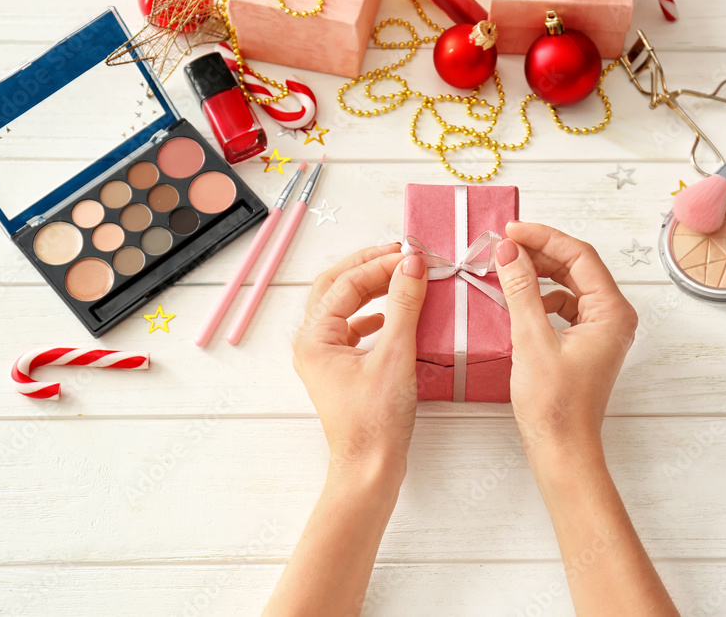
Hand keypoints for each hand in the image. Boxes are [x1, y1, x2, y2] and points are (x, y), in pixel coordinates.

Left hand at [292, 243, 428, 475]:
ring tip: (402, 278)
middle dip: (368, 267)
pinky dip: (373, 314)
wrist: (370, 469)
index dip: (379, 263)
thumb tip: (412, 265)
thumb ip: (403, 305)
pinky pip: (353, 329)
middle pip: (336, 287)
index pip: (346, 282)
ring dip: (372, 288)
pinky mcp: (342, 370)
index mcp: (314, 337)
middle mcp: (313, 344)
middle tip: (402, 256)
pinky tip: (393, 315)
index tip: (412, 255)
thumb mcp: (395, 356)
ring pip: (344, 306)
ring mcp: (325, 358)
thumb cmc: (375, 422)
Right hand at [494, 222, 637, 455]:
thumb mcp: (531, 340)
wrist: (561, 451)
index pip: (579, 255)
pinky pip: (563, 306)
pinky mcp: (584, 344)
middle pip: (576, 266)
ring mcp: (600, 331)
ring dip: (538, 274)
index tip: (511, 231)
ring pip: (568, 285)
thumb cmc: (554, 406)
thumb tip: (509, 252)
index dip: (543, 237)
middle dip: (539, 253)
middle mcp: (612, 318)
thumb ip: (521, 290)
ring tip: (506, 269)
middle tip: (503, 245)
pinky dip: (540, 298)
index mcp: (612, 312)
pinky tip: (518, 301)